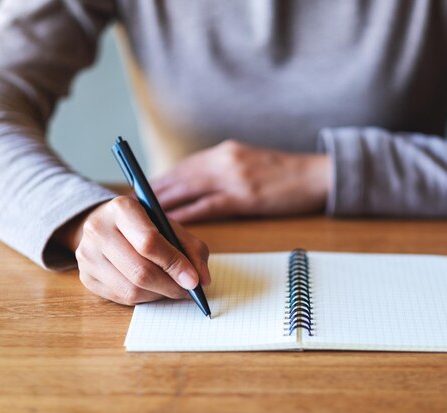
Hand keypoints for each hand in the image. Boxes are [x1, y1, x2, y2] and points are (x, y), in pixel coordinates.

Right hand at [54, 196, 210, 305]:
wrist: (105, 225)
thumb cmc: (143, 225)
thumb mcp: (170, 226)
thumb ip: (191, 249)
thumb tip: (202, 280)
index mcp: (122, 208)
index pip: (149, 242)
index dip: (174, 264)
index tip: (193, 280)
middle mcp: (98, 229)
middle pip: (140, 270)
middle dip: (170, 285)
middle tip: (188, 290)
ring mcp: (87, 255)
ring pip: (131, 289)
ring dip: (159, 294)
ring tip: (172, 288)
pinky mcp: (85, 276)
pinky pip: (121, 298)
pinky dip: (144, 299)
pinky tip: (154, 289)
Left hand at [151, 140, 331, 222]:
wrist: (317, 174)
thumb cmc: (284, 172)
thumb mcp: (248, 162)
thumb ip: (222, 170)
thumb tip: (196, 185)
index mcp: (224, 152)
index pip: (183, 166)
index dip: (160, 179)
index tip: (140, 190)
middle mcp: (223, 160)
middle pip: (178, 176)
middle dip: (152, 192)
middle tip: (129, 206)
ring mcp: (233, 177)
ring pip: (187, 190)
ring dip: (162, 205)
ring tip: (141, 218)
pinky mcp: (244, 196)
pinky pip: (207, 207)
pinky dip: (187, 216)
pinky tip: (171, 226)